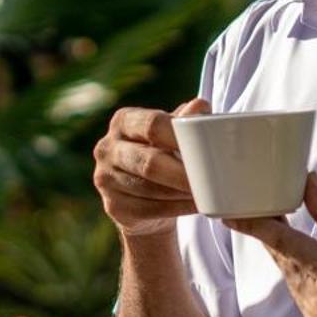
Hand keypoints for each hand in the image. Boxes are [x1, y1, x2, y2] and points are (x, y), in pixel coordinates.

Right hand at [93, 98, 209, 237]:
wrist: (141, 195)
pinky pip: (148, 210)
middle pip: (150, 162)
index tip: (207, 149)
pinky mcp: (113, 206)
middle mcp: (107, 147)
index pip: (153, 125)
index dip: (180, 138)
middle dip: (183, 174)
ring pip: (150, 189)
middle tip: (211, 181)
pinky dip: (176, 209)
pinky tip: (194, 206)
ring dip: (182, 193)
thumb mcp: (172, 134)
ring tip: (207, 194)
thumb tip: (201, 106)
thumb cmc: (162, 154)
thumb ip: (184, 120)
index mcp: (123, 121)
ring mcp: (105, 178)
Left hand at [225, 172, 316, 316]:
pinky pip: (304, 308)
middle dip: (284, 244)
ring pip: (293, 285)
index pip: (280, 242)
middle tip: (289, 225)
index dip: (252, 226)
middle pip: (285, 263)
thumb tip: (306, 184)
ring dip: (303, 271)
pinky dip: (313, 295)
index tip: (230, 215)